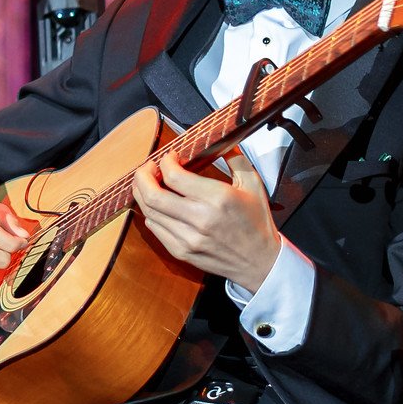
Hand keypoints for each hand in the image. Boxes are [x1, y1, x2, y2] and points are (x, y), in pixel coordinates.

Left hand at [131, 146, 281, 290]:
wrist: (260, 263)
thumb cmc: (257, 222)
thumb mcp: (253, 185)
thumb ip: (234, 158)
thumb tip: (217, 140)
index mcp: (217, 198)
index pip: (173, 176)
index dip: (165, 162)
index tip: (171, 157)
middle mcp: (200, 219)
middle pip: (152, 194)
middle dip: (142, 175)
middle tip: (148, 167)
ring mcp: (188, 238)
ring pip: (149, 211)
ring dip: (142, 192)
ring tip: (148, 183)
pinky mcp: (181, 251)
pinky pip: (154, 228)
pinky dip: (150, 212)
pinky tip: (158, 205)